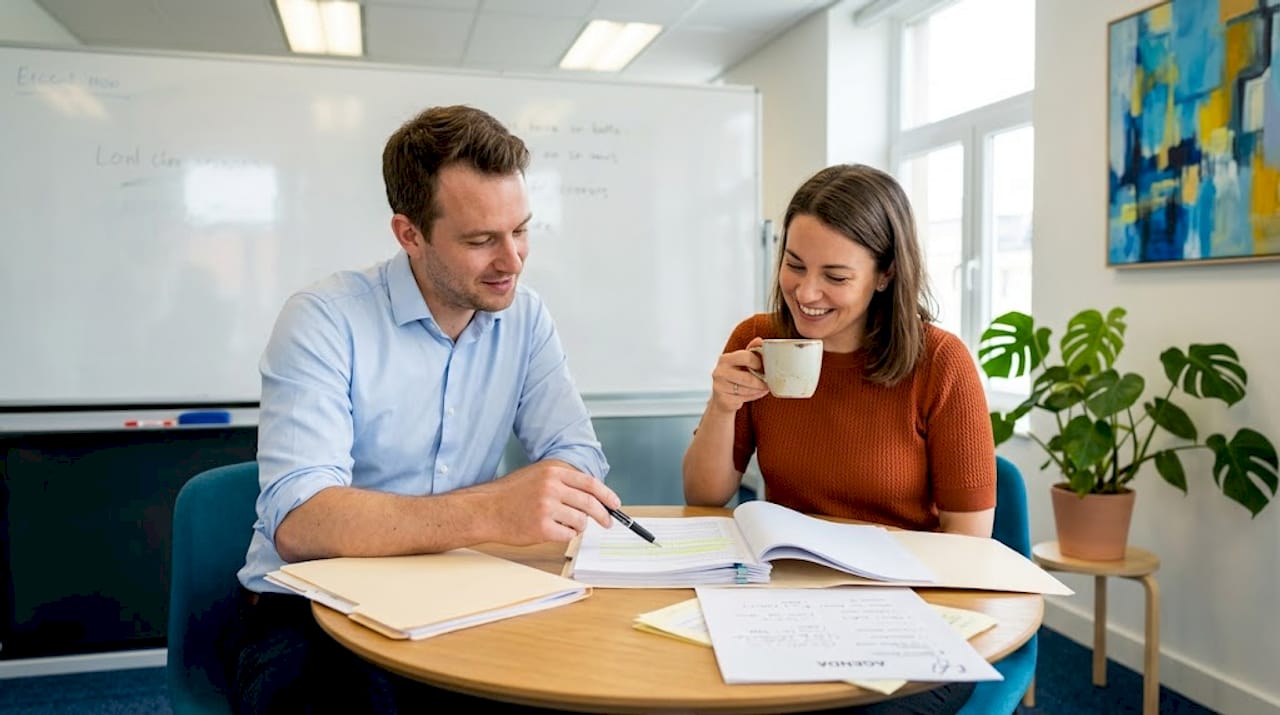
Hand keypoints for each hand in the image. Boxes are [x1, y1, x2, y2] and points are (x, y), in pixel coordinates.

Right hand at [471, 460, 619, 544]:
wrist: (486, 510)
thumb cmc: (511, 495)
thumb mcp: (538, 476)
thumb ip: (564, 481)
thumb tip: (594, 495)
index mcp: (553, 472)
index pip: (590, 483)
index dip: (607, 495)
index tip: (615, 504)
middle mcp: (551, 487)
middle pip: (590, 503)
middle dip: (603, 516)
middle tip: (606, 522)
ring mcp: (547, 508)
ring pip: (581, 522)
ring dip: (577, 526)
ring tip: (561, 524)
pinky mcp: (542, 528)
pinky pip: (568, 535)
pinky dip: (565, 536)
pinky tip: (551, 531)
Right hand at [709, 337, 769, 411]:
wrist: (722, 399)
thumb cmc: (735, 378)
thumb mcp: (741, 362)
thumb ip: (751, 351)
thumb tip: (759, 340)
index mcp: (725, 359)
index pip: (746, 357)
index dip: (758, 363)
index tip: (762, 367)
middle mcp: (719, 372)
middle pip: (748, 377)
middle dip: (761, 381)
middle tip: (767, 382)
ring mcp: (719, 386)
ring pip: (747, 389)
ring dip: (759, 389)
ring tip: (763, 388)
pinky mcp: (723, 400)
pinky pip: (744, 398)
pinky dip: (754, 396)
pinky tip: (756, 393)